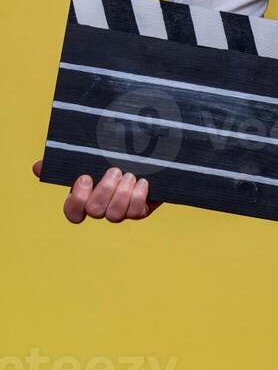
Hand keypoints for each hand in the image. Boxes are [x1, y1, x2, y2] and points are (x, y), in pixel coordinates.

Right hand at [32, 160, 161, 223]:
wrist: (148, 155)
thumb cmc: (113, 155)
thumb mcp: (92, 154)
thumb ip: (65, 160)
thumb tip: (37, 167)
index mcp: (86, 196)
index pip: (73, 212)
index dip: (77, 200)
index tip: (85, 178)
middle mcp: (102, 207)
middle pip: (96, 211)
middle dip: (105, 191)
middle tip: (115, 171)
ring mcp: (121, 211)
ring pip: (115, 215)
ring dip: (122, 193)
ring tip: (129, 175)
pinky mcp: (140, 210)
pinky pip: (137, 213)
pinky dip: (139, 197)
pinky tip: (142, 182)